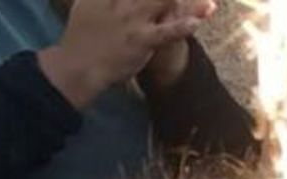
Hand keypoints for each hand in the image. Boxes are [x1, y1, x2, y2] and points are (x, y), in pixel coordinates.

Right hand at [38, 0, 202, 109]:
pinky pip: (166, 32)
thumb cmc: (82, 36)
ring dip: (185, 1)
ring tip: (208, 2)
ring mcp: (133, 20)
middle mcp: (121, 1)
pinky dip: (182, 27)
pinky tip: (196, 22)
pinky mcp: (142, 40)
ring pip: (162, 2)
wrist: (79, 65)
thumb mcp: (87, 4)